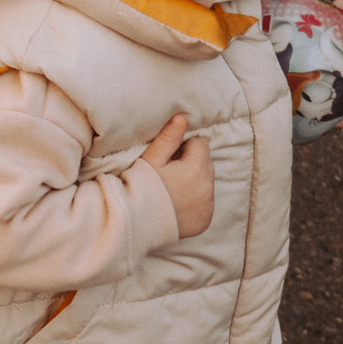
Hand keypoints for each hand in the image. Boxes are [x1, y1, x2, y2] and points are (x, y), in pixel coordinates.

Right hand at [138, 114, 214, 238]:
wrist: (134, 226)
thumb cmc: (138, 188)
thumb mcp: (150, 160)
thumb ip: (168, 138)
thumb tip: (182, 118)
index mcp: (195, 169)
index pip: (201, 144)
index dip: (183, 147)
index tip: (168, 159)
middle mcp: (207, 188)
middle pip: (206, 163)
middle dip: (192, 163)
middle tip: (168, 173)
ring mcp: (208, 206)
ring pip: (208, 182)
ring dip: (195, 181)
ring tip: (171, 189)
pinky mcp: (205, 220)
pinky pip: (206, 202)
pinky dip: (196, 201)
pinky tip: (177, 204)